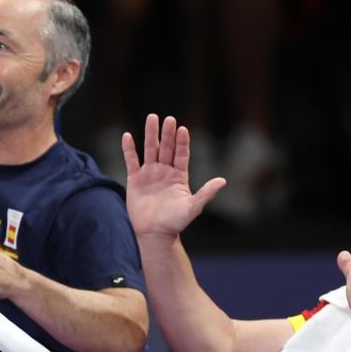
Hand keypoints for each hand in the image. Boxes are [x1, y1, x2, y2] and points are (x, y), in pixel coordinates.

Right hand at [123, 114, 226, 239]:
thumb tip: (223, 180)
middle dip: (168, 134)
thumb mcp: (193, 207)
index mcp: (179, 176)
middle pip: (167, 148)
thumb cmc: (175, 222)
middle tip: (169, 119)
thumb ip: (206, 193)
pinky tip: (127, 136)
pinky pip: (131, 161)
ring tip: (152, 118)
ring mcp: (149, 173)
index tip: (183, 129)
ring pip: (150, 149)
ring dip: (151, 134)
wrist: (154, 233)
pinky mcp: (135, 179)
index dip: (182, 142)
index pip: (181, 154)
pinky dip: (129, 149)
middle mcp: (165, 171)